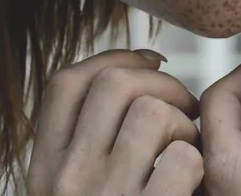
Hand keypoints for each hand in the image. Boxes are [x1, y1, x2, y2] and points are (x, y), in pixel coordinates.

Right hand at [24, 48, 203, 194]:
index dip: (113, 59)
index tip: (147, 62)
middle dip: (162, 82)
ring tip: (189, 144)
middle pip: (113, 84)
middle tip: (184, 103)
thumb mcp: (66, 190)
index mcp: (43, 169)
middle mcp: (67, 180)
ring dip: (183, 123)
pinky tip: (195, 178)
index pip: (66, 83)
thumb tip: (132, 70)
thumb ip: (80, 147)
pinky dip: (197, 162)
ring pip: (153, 114)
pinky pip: (183, 159)